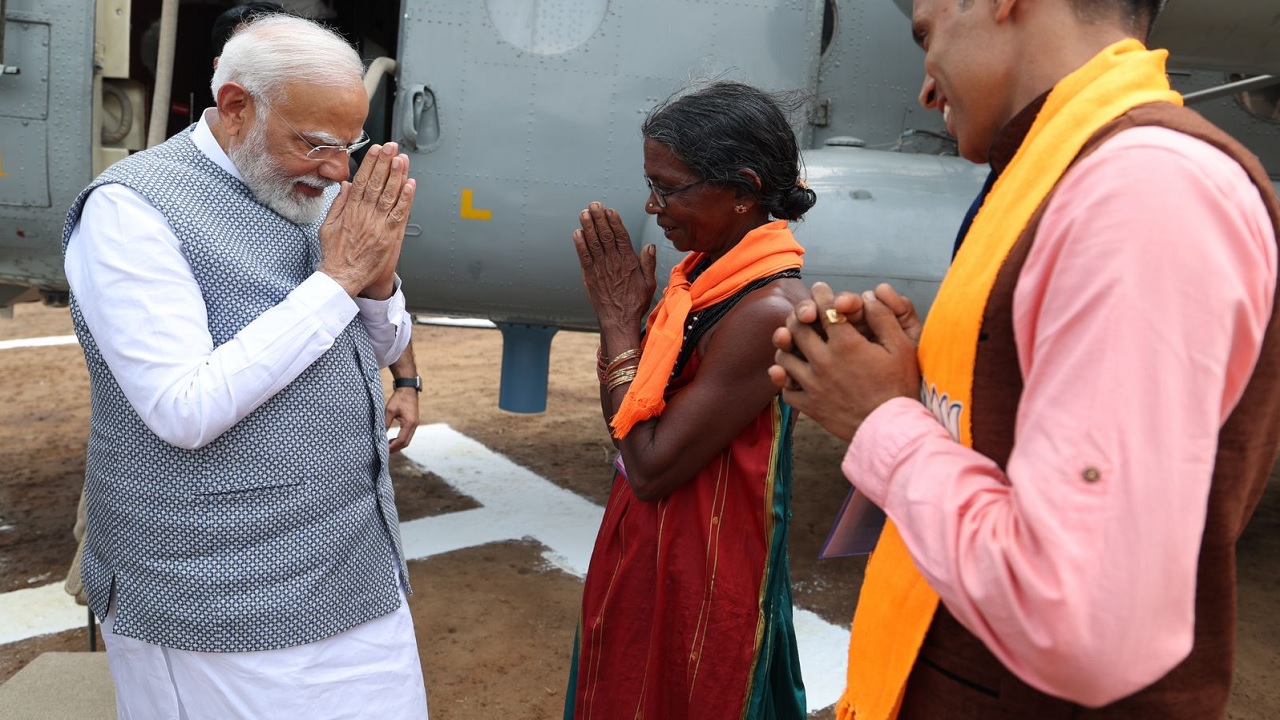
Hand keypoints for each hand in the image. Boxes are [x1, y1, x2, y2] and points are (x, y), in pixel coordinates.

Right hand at [320, 143, 416, 298]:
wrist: (342, 277)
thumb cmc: (335, 254)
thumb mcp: (328, 225)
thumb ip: (339, 204)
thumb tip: (346, 185)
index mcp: (350, 210)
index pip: (362, 181)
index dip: (370, 163)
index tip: (375, 150)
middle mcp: (365, 215)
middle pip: (377, 183)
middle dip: (385, 163)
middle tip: (391, 147)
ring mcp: (378, 225)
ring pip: (389, 195)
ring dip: (396, 176)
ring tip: (401, 159)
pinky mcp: (389, 236)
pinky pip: (399, 214)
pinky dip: (405, 199)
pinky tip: (410, 185)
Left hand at [385, 385, 419, 452]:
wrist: (408, 389)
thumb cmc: (399, 398)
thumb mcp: (389, 410)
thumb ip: (386, 423)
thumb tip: (380, 435)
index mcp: (409, 423)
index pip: (401, 440)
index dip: (393, 447)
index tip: (384, 449)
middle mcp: (414, 425)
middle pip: (406, 443)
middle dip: (396, 448)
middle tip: (385, 451)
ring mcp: (415, 424)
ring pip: (407, 440)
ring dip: (398, 445)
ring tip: (388, 446)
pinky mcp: (413, 423)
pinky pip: (408, 435)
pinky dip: (401, 439)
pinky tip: (393, 439)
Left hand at [571, 202, 656, 341]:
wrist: (618, 321)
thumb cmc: (635, 303)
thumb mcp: (649, 283)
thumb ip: (649, 263)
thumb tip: (650, 246)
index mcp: (629, 263)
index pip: (621, 237)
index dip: (615, 222)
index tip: (610, 210)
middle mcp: (614, 263)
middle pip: (606, 236)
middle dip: (599, 219)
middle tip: (594, 205)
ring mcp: (601, 269)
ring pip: (593, 244)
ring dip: (588, 227)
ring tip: (584, 213)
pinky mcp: (590, 277)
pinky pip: (584, 257)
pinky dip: (580, 244)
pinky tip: (577, 233)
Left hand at [767, 282, 920, 441]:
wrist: (891, 429)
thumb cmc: (900, 387)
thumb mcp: (902, 348)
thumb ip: (884, 318)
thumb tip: (869, 297)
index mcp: (846, 344)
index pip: (825, 309)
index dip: (821, 295)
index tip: (820, 289)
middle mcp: (824, 361)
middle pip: (797, 329)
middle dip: (799, 314)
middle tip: (804, 312)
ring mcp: (813, 385)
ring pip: (784, 356)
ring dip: (787, 345)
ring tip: (793, 340)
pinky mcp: (809, 406)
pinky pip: (786, 389)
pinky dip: (785, 379)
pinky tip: (793, 373)